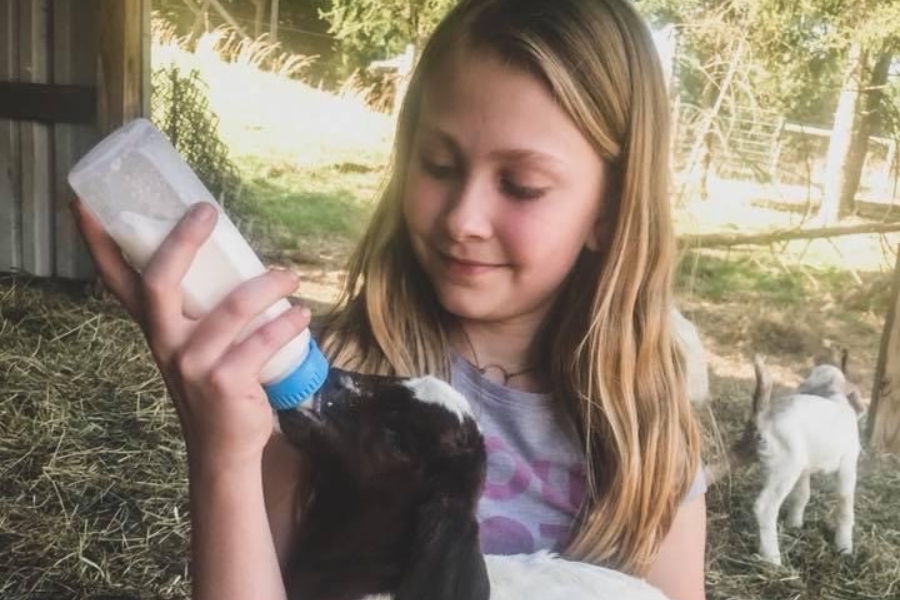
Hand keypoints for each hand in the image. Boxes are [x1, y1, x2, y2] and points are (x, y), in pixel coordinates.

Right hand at [71, 199, 311, 469]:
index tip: (83, 202)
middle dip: (183, 241)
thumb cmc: (212, 385)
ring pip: (232, 307)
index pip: (117, 282)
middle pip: (161, 281)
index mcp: (155, 328)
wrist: (223, 447)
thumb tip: (232, 258)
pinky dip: (288, 323)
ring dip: (268, 286)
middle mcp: (165, 343)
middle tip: (208, 212)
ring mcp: (192, 364)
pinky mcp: (225, 381)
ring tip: (290, 279)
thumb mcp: (192, 346)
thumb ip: (196, 310)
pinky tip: (301, 315)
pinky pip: (262, 340)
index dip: (97, 243)